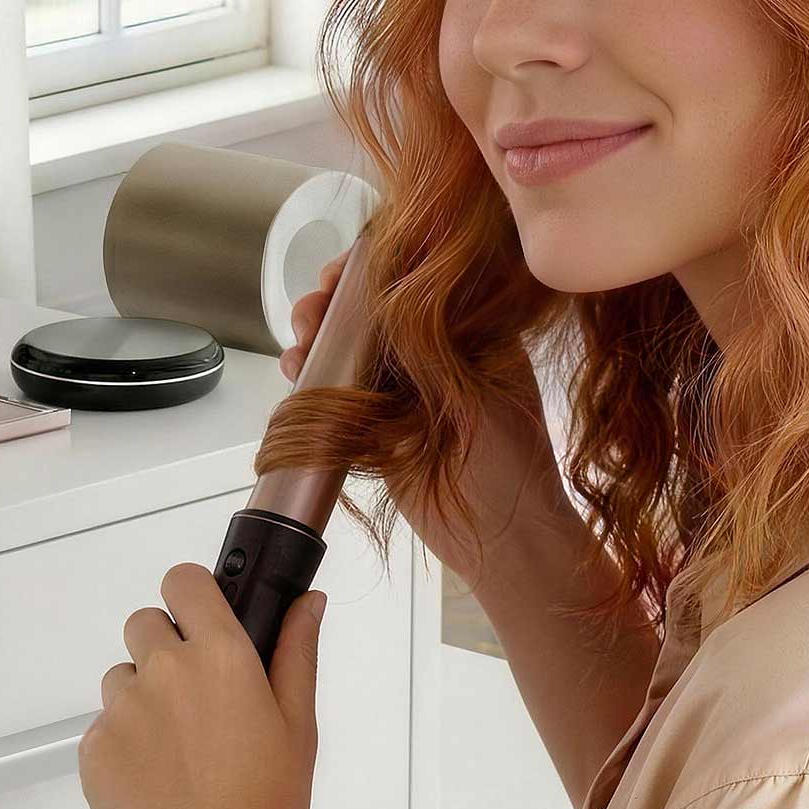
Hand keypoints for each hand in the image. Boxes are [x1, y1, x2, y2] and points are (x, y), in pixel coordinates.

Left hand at [78, 562, 326, 808]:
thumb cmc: (270, 806)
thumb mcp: (297, 725)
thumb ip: (296, 652)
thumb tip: (308, 601)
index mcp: (219, 656)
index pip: (183, 581)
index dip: (191, 596)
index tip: (201, 621)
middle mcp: (164, 671)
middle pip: (145, 625)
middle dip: (165, 649)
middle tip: (195, 702)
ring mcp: (122, 711)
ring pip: (122, 679)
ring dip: (143, 699)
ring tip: (178, 754)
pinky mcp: (94, 750)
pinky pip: (104, 728)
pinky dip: (124, 746)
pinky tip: (156, 783)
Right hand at [277, 247, 564, 582]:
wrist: (502, 540)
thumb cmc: (512, 464)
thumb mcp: (477, 391)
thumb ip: (432, 345)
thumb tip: (386, 294)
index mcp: (473, 335)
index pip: (418, 282)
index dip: (376, 268)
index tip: (344, 269)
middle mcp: (434, 357)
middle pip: (374, 313)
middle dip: (337, 303)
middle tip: (314, 306)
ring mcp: (404, 393)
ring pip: (350, 350)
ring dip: (319, 337)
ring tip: (301, 338)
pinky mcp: (376, 428)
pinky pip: (337, 393)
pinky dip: (313, 378)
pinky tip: (297, 370)